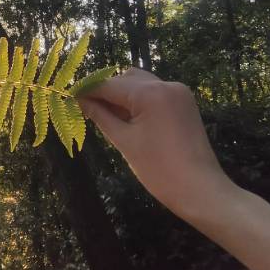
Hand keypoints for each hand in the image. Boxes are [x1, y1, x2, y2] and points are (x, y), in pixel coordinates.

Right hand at [78, 68, 231, 220]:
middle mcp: (167, 85)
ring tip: (106, 116)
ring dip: (122, 95)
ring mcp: (179, 92)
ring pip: (141, 84)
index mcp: (151, 93)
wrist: (200, 190)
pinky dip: (139, 100)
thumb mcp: (124, 141)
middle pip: (126, 78)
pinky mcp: (184, 103)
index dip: (88, 90)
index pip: (110, 85)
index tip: (69, 96)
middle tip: (86, 109)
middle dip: (105, 91)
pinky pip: (155, 93)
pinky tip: (128, 118)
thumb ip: (100, 116)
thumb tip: (78, 100)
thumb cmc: (158, 170)